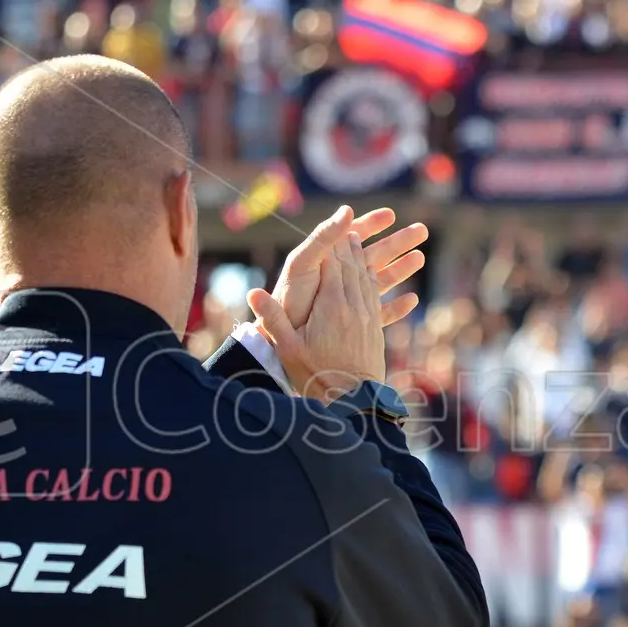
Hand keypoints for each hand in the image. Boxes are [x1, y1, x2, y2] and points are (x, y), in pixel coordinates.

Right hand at [249, 234, 385, 403]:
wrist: (352, 401)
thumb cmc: (315, 376)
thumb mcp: (287, 349)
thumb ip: (272, 319)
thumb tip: (252, 293)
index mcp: (330, 306)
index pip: (331, 265)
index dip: (330, 244)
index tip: (328, 226)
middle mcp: (353, 306)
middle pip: (351, 266)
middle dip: (348, 244)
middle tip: (346, 225)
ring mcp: (367, 317)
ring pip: (366, 278)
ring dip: (362, 257)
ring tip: (358, 241)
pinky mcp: (375, 329)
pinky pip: (376, 296)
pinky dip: (372, 279)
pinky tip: (371, 274)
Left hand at [271, 206, 427, 329]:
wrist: (280, 341)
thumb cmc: (289, 300)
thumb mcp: (303, 263)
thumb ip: (323, 238)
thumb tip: (347, 210)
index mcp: (327, 261)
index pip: (352, 236)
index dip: (371, 223)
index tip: (390, 214)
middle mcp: (339, 280)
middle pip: (374, 255)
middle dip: (397, 242)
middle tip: (421, 230)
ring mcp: (347, 302)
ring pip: (381, 280)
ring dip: (402, 268)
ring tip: (421, 257)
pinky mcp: (352, 324)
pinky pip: (380, 313)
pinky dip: (396, 307)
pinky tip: (412, 300)